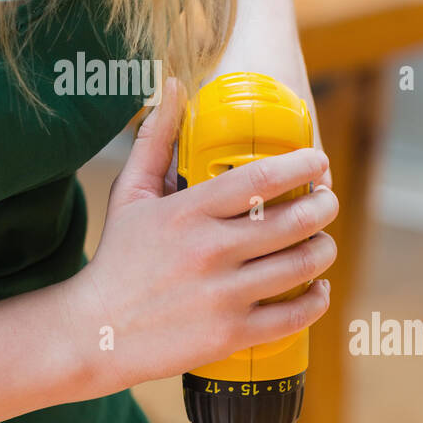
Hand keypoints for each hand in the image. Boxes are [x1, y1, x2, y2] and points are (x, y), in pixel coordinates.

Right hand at [64, 79, 338, 396]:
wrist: (95, 333)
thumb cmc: (118, 258)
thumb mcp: (130, 194)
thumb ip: (155, 140)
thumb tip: (173, 86)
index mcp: (187, 212)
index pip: (262, 178)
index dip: (304, 166)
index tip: (319, 161)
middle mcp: (209, 251)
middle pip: (294, 220)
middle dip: (324, 205)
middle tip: (327, 200)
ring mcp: (222, 296)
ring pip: (302, 265)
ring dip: (325, 249)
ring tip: (322, 241)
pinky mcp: (230, 335)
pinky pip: (294, 316)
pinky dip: (317, 300)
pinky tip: (318, 288)